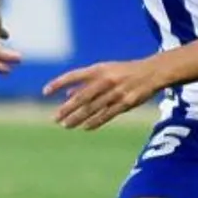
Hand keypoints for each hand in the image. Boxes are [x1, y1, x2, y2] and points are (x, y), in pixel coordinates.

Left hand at [44, 60, 162, 130]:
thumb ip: (85, 82)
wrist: (152, 72)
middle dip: (67, 108)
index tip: (45, 91)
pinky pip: (107, 115)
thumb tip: (67, 95)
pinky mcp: (126, 103)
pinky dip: (95, 122)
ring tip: (65, 126)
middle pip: (81, 96)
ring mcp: (116, 92)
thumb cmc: (124, 72)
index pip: (73, 75)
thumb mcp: (104, 71)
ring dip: (77, 118)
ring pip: (92, 108)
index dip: (58, 83)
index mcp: (98, 69)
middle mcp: (105, 80)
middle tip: (54, 118)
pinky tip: (84, 127)